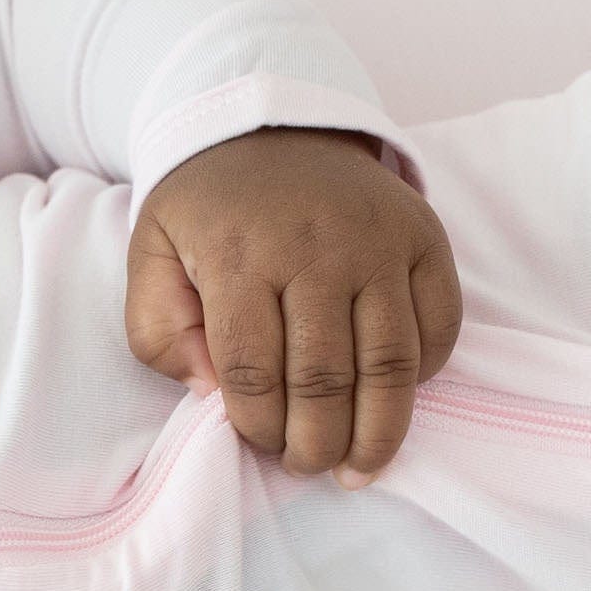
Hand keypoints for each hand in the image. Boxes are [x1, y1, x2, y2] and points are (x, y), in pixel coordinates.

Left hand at [127, 127, 461, 480]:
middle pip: (326, 378)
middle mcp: (317, 249)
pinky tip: (394, 399)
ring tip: (358, 467)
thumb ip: (159, 330)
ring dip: (377, 432)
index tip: (259, 443)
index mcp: (240, 258)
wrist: (269, 123)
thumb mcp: (151, 256)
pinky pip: (440, 324)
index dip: (258, 427)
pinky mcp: (424, 236)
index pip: (253, 372)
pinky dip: (423, 374)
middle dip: (316, 443)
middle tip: (307, 466)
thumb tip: (213, 393)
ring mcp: (379, 242)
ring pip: (391, 363)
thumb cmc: (207, 207)